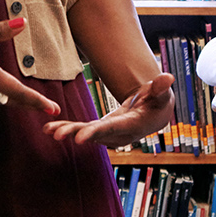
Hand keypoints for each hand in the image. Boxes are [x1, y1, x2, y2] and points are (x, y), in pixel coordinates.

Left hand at [45, 72, 175, 146]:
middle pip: (94, 134)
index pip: (112, 129)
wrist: (155, 113)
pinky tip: (49, 128)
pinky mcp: (101, 130)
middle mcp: (118, 134)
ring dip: (67, 132)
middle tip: (56, 134)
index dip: (95, 133)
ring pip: (85, 133)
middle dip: (75, 134)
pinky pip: (82, 130)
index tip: (79, 138)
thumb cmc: (158, 101)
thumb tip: (167, 77)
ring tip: (48, 130)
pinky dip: (67, 129)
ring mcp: (109, 133)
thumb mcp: (161, 93)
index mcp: (132, 126)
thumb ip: (161, 87)